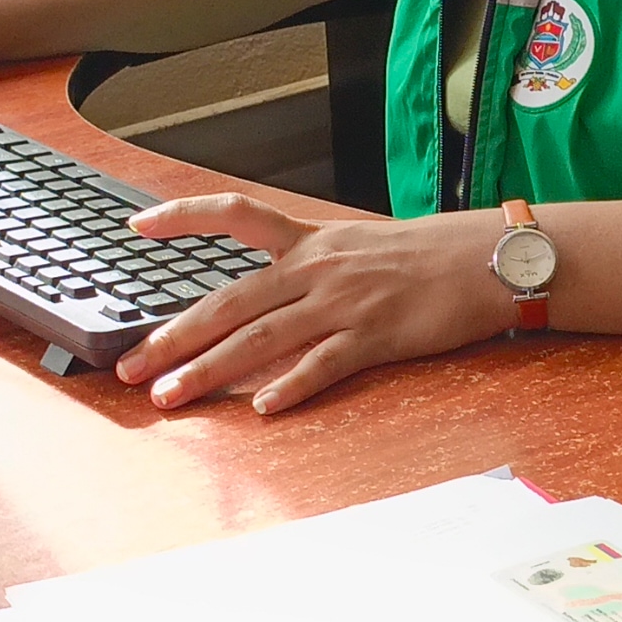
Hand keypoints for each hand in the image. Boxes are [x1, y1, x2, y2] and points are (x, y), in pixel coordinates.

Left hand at [113, 196, 518, 414]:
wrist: (489, 259)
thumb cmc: (426, 258)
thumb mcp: (357, 247)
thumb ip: (309, 269)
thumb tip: (265, 302)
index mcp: (309, 240)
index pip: (234, 214)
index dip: (183, 216)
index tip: (136, 226)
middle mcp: (317, 267)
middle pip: (230, 301)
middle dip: (175, 336)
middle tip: (132, 366)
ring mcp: (344, 302)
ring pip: (262, 337)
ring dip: (211, 369)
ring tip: (172, 395)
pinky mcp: (376, 335)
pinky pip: (324, 363)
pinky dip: (291, 386)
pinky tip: (263, 407)